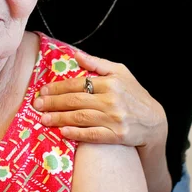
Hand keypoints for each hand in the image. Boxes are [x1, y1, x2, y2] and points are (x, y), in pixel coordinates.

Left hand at [33, 50, 167, 147]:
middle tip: (37, 105)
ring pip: (80, 117)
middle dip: (53, 102)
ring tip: (43, 119)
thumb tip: (76, 55)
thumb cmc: (134, 94)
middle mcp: (112, 100)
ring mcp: (114, 119)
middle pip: (75, 101)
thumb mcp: (120, 72)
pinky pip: (92, 135)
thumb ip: (97, 64)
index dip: (58, 87)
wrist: (155, 122)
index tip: (43, 90)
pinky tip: (62, 132)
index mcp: (110, 82)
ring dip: (59, 118)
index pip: (78, 84)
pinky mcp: (117, 136)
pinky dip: (76, 134)